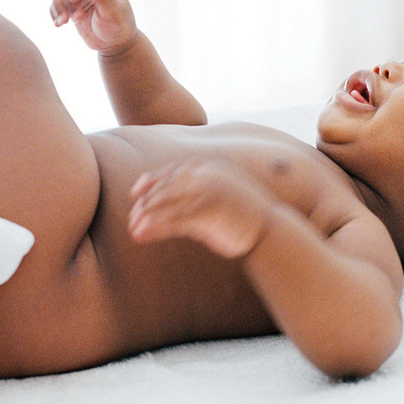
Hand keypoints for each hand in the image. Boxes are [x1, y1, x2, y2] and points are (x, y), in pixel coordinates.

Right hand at [50, 0, 138, 55]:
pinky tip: (58, 24)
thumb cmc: (119, 25)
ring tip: (63, 22)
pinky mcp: (72, 9)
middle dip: (68, 0)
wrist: (115, 43)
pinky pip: (57, 6)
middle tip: (76, 17)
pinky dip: (54, 13)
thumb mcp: (114, 12)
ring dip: (58, 7)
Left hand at [129, 161, 271, 258]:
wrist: (272, 230)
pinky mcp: (209, 214)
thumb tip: (175, 200)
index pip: (173, 171)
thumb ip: (200, 191)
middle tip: (132, 219)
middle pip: (166, 188)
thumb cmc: (244, 215)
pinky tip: (143, 234)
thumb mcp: (223, 193)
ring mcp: (208, 194)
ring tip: (133, 230)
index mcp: (211, 169)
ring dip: (147, 217)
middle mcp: (207, 177)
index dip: (152, 181)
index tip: (136, 193)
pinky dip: (156, 227)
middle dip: (146, 204)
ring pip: (167, 204)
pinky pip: (175, 219)